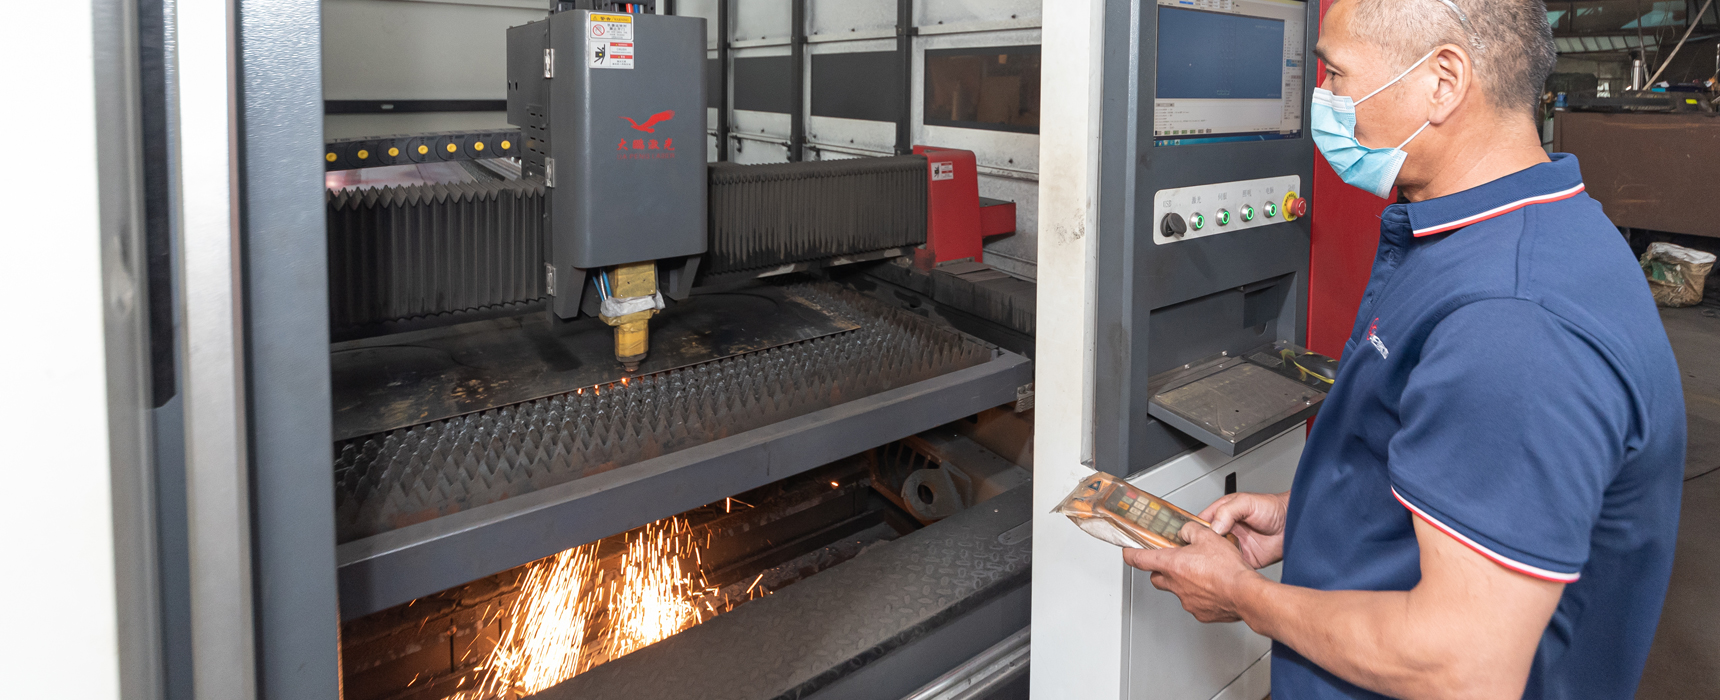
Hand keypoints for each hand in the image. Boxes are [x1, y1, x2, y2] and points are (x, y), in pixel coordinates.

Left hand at [1123, 524, 1265, 622]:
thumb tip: (1186, 532)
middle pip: (1156, 577)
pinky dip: (1199, 595)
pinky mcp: (1200, 613)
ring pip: (1176, 590)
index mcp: (1173, 565)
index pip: (1139, 559)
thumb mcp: (1208, 536)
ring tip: (1201, 574)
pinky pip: (1194, 602)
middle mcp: (1176, 585)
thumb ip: (1191, 531)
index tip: (1127, 552)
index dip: (1130, 554)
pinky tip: (1212, 588)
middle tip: (1172, 562)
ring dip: (1183, 582)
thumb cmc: (1228, 568)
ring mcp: (1187, 601)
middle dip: (1160, 570)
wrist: (1245, 594)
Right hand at [1198, 491, 1289, 568]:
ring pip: (1215, 556)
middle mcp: (1226, 531)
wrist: (1294, 525)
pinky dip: (1226, 570)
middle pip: (1204, 542)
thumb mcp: (1247, 502)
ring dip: (1211, 561)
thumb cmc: (1273, 508)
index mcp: (1222, 514)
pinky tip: (1222, 570)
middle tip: (1194, 555)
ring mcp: (1235, 546)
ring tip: (1205, 565)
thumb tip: (1214, 526)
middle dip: (1198, 549)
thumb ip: (1228, 511)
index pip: (1200, 523)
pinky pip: (1231, 567)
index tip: (1186, 539)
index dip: (1191, 531)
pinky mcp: (1244, 559)